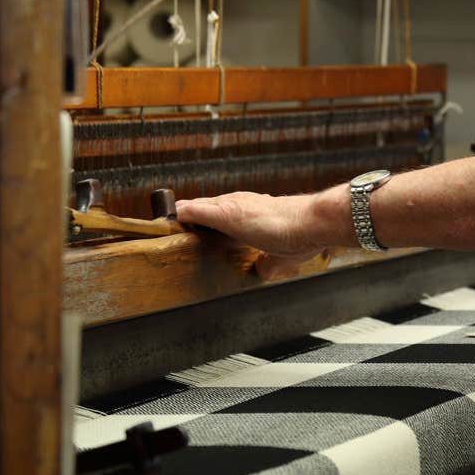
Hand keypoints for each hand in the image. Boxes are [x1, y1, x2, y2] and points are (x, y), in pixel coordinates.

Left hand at [176, 191, 330, 278]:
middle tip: (172, 224)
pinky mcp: (225, 213)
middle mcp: (240, 203)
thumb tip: (263, 271)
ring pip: (198, 207)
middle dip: (190, 216)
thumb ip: (270, 263)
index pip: (222, 213)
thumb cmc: (303, 235)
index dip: (207, 220)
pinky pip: (195, 211)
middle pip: (206, 207)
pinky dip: (181, 213)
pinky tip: (168, 216)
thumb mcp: (283, 256)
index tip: (194, 229)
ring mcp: (231, 206)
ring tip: (163, 220)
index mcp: (251, 212)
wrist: (311, 223)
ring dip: (182, 214)